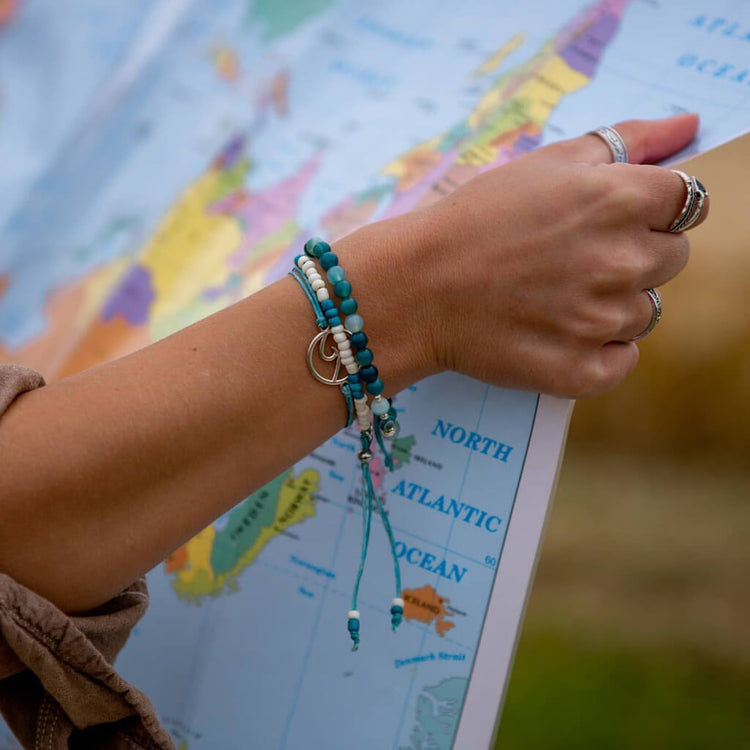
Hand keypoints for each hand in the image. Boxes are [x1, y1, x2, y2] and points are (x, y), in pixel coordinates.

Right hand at [414, 114, 705, 397]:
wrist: (417, 288)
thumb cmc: (476, 219)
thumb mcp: (549, 162)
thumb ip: (629, 140)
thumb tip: (688, 127)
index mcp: (621, 199)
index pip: (689, 204)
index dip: (652, 210)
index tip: (614, 220)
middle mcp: (622, 260)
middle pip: (672, 259)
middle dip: (634, 255)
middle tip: (573, 259)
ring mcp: (603, 321)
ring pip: (644, 312)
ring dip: (610, 304)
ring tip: (553, 297)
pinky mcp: (582, 369)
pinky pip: (621, 359)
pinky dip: (598, 351)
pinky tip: (556, 332)